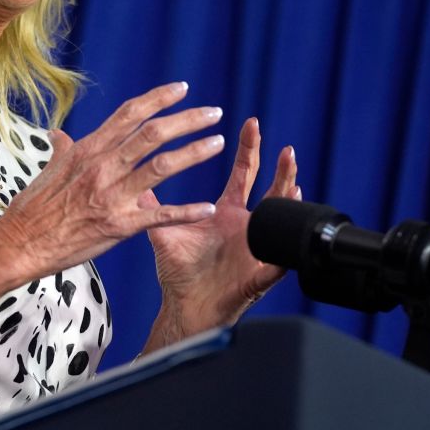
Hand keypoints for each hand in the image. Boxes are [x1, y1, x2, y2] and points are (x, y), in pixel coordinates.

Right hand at [0, 82, 225, 283]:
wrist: (20, 243)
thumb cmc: (32, 208)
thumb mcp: (48, 169)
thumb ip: (62, 149)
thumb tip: (59, 134)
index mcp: (88, 149)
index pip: (130, 114)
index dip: (159, 98)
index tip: (182, 89)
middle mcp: (103, 166)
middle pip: (153, 133)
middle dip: (188, 120)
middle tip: (214, 113)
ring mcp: (112, 195)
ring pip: (163, 165)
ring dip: (195, 152)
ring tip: (218, 144)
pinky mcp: (119, 225)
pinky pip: (160, 215)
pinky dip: (187, 211)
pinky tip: (208, 207)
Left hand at [143, 118, 299, 346]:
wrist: (186, 307)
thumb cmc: (178, 270)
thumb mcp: (164, 230)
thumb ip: (153, 204)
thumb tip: (135, 174)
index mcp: (225, 211)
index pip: (241, 173)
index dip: (248, 149)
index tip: (252, 122)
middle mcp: (245, 225)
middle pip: (269, 190)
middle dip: (281, 169)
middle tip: (287, 148)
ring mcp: (255, 248)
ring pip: (280, 221)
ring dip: (288, 204)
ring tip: (294, 184)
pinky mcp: (258, 276)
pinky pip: (275, 264)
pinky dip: (282, 254)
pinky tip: (288, 243)